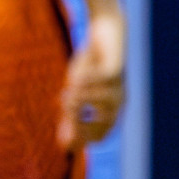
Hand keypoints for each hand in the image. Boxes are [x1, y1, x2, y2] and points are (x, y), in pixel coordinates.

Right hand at [58, 12, 125, 148]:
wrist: (105, 32)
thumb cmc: (90, 64)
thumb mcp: (75, 93)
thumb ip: (71, 118)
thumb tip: (65, 146)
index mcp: (110, 110)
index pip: (99, 137)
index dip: (80, 138)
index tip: (61, 132)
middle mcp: (118, 102)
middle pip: (102, 125)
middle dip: (79, 123)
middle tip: (60, 115)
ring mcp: (118, 87)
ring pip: (100, 102)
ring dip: (80, 99)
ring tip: (63, 94)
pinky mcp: (115, 69)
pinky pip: (100, 79)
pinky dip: (85, 81)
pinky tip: (72, 78)